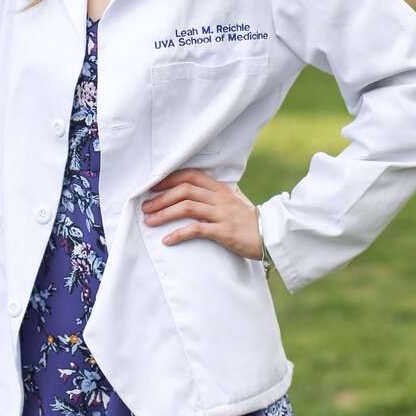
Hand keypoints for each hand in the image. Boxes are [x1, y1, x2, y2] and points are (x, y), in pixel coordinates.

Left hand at [142, 168, 261, 259]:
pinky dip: (179, 234)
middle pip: (184, 190)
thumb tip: (191, 191)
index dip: (168, 179)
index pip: (190, 175)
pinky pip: (196, 230)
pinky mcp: (224, 232)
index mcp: (220, 188)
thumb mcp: (232, 201)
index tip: (152, 187)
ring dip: (164, 214)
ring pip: (187, 207)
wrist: (269, 235)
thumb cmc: (247, 219)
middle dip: (161, 198)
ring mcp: (222, 214)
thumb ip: (214, 194)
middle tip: (145, 207)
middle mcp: (219, 198)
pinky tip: (167, 240)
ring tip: (149, 222)